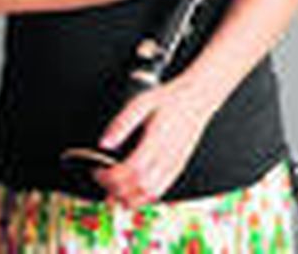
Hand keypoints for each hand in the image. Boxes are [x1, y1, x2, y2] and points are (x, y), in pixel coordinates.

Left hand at [92, 78, 217, 208]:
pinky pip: (161, 190)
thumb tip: (104, 143)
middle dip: (117, 190)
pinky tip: (133, 193)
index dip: (111, 176)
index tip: (98, 171)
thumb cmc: (171, 98)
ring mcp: (175, 162)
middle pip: (139, 185)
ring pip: (151, 193)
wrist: (199, 97)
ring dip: (130, 199)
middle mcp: (167, 155)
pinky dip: (144, 197)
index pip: (131, 169)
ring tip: (114, 194)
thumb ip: (122, 123)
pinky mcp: (179, 166)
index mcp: (157, 139)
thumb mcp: (142, 102)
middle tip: (103, 181)